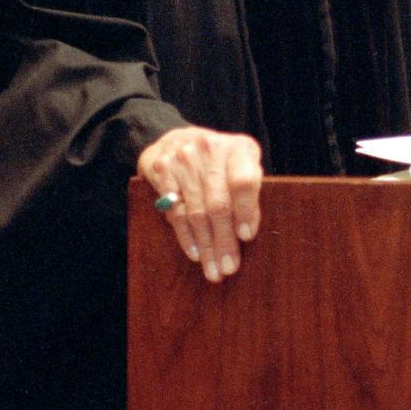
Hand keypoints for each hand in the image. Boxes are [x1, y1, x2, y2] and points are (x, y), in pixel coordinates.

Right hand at [138, 125, 262, 282]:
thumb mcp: (241, 168)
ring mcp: (183, 157)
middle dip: (224, 241)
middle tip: (228, 268)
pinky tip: (195, 253)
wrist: (179, 139)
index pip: (243, 181)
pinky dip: (185, 236)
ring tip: (213, 270)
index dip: (246, 211)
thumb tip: (246, 232)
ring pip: (196, 211)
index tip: (246, 237)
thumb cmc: (220, 162)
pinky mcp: (162, 169)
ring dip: (205, 246)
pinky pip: (175, 211)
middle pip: (218, 203)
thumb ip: (248, 194)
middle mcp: (210, 148)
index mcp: (239, 148)